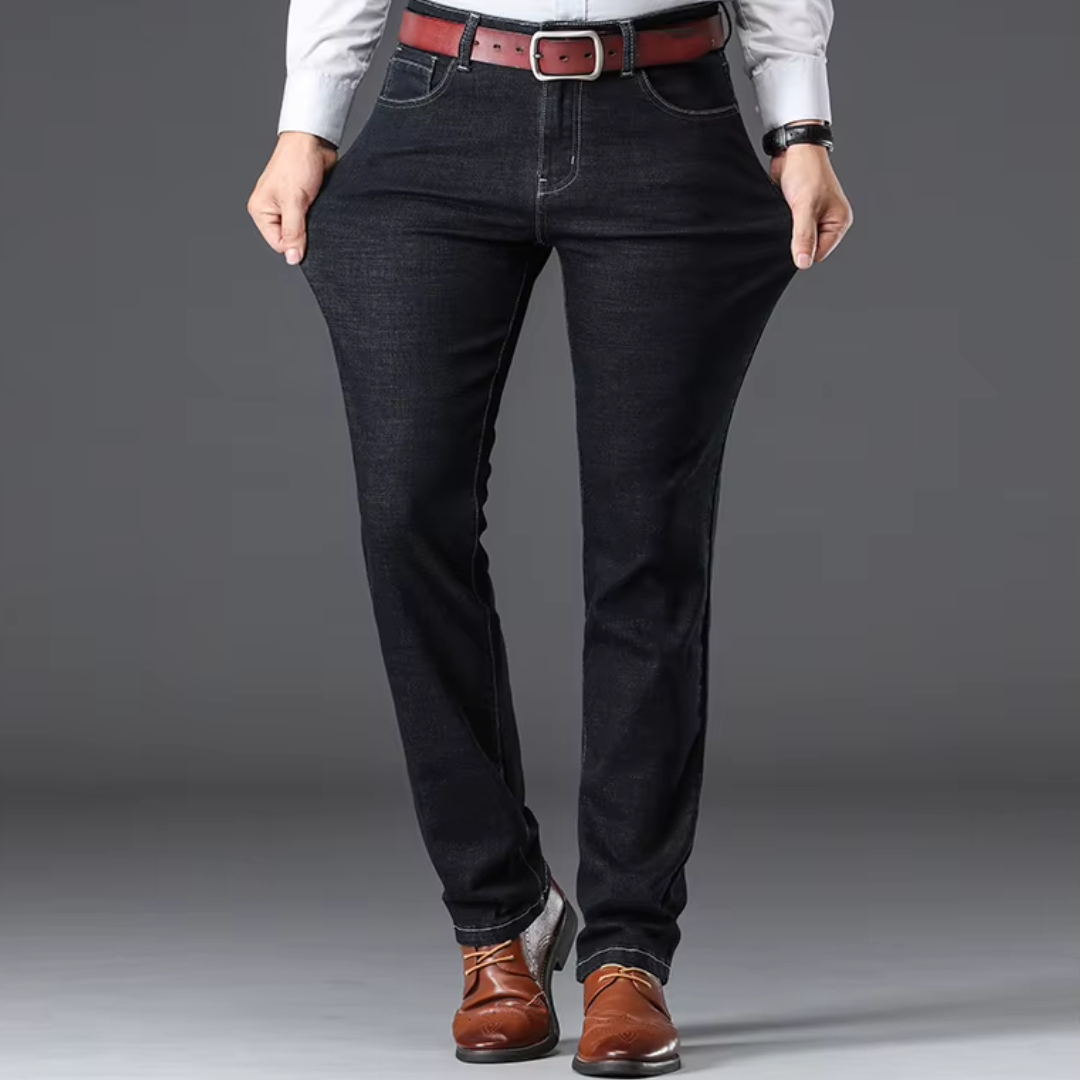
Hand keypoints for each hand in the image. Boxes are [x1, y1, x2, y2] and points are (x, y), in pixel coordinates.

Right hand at [247, 132, 337, 264]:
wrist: (313, 141)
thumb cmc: (297, 163)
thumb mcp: (294, 201)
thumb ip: (294, 232)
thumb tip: (293, 259)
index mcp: (261, 211)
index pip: (278, 244)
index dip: (295, 244)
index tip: (307, 233)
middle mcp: (272, 211)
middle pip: (290, 240)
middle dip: (304, 235)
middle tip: (312, 218)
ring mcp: (287, 208)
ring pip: (302, 232)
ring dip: (312, 226)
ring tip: (315, 210)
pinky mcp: (303, 204)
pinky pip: (311, 222)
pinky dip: (318, 219)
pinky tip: (321, 209)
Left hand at [770, 142, 852, 269]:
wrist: (792, 150)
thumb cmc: (806, 171)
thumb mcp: (805, 207)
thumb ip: (804, 236)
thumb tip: (803, 263)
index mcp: (838, 222)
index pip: (819, 253)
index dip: (804, 251)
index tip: (792, 242)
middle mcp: (828, 221)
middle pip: (808, 247)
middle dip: (796, 242)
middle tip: (787, 227)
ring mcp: (814, 217)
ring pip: (798, 238)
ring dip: (788, 233)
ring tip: (784, 218)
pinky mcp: (799, 213)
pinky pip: (790, 229)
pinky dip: (783, 226)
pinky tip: (780, 217)